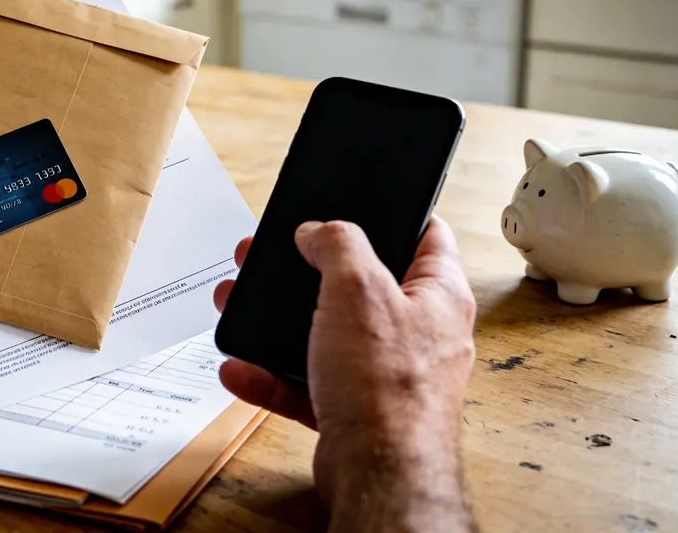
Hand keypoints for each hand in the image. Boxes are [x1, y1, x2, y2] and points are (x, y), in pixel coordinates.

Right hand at [213, 217, 476, 530]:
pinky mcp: (355, 410)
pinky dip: (271, 375)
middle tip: (274, 255)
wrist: (378, 475)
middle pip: (359, 284)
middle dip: (308, 269)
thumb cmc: (388, 388)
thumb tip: (317, 231)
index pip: (427, 235)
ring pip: (325, 334)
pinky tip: (241, 367)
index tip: (359, 201)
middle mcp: (418, 333)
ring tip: (240, 303)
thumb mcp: (357, 286)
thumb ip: (337, 243)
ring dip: (279, 322)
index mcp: (437, 294)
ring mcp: (385, 374)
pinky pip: (306, 382)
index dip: (393, 212)